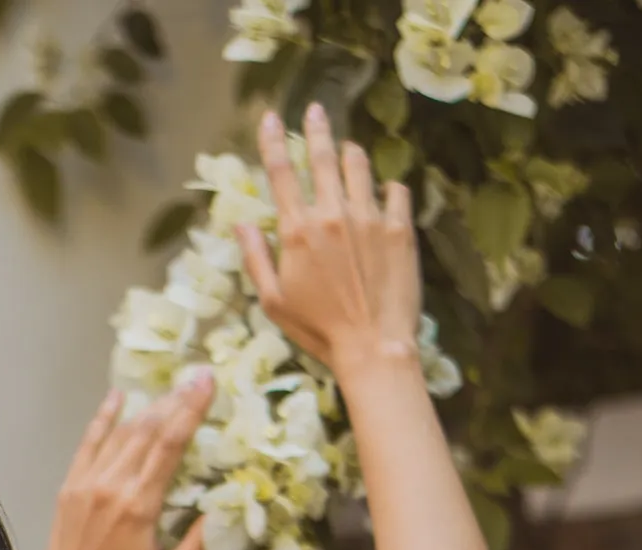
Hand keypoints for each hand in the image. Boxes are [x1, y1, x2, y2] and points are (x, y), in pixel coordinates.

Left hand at [28, 374, 214, 549]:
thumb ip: (197, 543)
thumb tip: (221, 508)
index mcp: (139, 506)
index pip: (170, 445)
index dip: (191, 410)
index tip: (208, 383)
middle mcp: (112, 486)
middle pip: (148, 430)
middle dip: (176, 400)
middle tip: (198, 376)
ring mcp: (87, 484)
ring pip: (122, 433)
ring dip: (149, 407)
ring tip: (172, 388)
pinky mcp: (71, 488)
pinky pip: (89, 443)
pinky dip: (104, 418)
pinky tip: (118, 397)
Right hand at [235, 104, 421, 387]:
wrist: (373, 347)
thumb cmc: (318, 331)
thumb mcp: (273, 302)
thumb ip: (256, 258)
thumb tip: (242, 223)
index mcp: (298, 230)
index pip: (281, 173)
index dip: (273, 141)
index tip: (270, 117)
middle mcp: (333, 214)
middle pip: (323, 156)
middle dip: (317, 128)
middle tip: (316, 110)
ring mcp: (369, 217)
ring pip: (359, 166)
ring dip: (351, 154)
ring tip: (349, 150)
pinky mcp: (399, 228)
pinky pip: (396, 191)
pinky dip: (388, 188)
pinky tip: (385, 194)